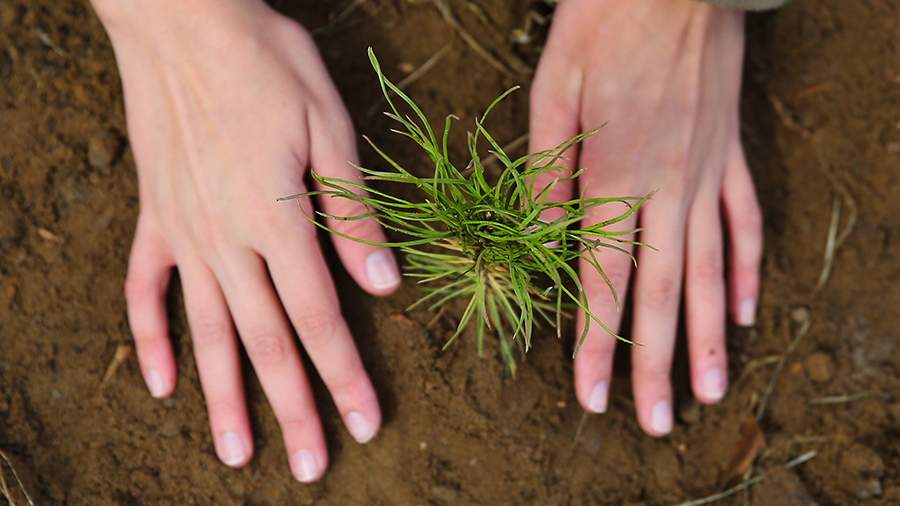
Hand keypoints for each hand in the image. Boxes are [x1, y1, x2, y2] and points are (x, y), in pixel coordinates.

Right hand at [93, 0, 400, 479]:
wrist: (183, 21)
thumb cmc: (264, 63)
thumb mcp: (328, 126)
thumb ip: (354, 213)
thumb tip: (384, 284)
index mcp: (278, 222)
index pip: (321, 320)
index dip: (345, 377)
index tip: (364, 424)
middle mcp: (227, 242)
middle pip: (266, 343)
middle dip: (293, 410)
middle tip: (308, 468)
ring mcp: (183, 234)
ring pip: (205, 334)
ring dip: (223, 398)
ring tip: (236, 454)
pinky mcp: (153, 217)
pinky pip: (144, 290)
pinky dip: (150, 338)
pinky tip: (159, 382)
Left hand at [529, 0, 761, 434]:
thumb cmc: (602, 23)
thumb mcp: (552, 93)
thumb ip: (546, 175)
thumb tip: (534, 240)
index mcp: (611, 174)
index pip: (601, 278)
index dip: (595, 343)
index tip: (593, 396)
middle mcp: (665, 185)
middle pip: (660, 291)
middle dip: (654, 363)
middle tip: (655, 423)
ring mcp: (706, 171)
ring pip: (708, 269)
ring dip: (708, 335)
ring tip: (709, 390)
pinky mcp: (730, 151)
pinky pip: (744, 219)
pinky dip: (746, 268)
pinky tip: (746, 310)